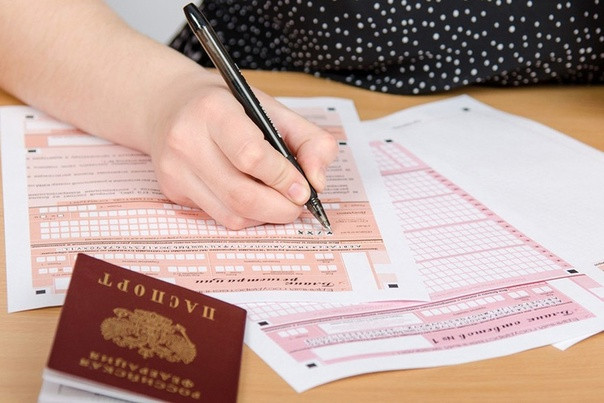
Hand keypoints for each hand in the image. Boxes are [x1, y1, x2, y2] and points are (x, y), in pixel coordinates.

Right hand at [146, 71, 337, 229]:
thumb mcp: (271, 108)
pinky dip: (246, 216)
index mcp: (213, 110)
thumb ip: (309, 139)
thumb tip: (318, 182)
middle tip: (298, 204)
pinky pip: (219, 217)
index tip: (304, 188)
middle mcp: (186, 140)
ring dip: (265, 216)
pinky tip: (253, 199)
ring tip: (279, 202)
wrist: (167, 104)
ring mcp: (175, 169)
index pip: (251, 155)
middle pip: (241, 195)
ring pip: (231, 215)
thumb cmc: (227, 106)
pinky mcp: (172, 190)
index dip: (283, 178)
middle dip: (280, 208)